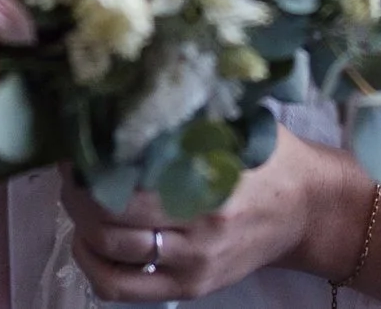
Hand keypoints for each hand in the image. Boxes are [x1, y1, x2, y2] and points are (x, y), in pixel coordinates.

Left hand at [63, 126, 377, 302]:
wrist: (310, 211)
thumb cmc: (270, 158)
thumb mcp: (235, 126)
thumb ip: (188, 117)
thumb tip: (130, 91)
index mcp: (209, 189)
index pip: (128, 188)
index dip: (89, 169)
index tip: (74, 145)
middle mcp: (198, 236)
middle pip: (111, 226)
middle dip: (78, 197)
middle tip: (70, 171)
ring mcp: (192, 268)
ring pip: (112, 260)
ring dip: (81, 231)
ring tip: (76, 202)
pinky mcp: (190, 289)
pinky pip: (125, 291)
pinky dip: (95, 268)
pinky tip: (86, 242)